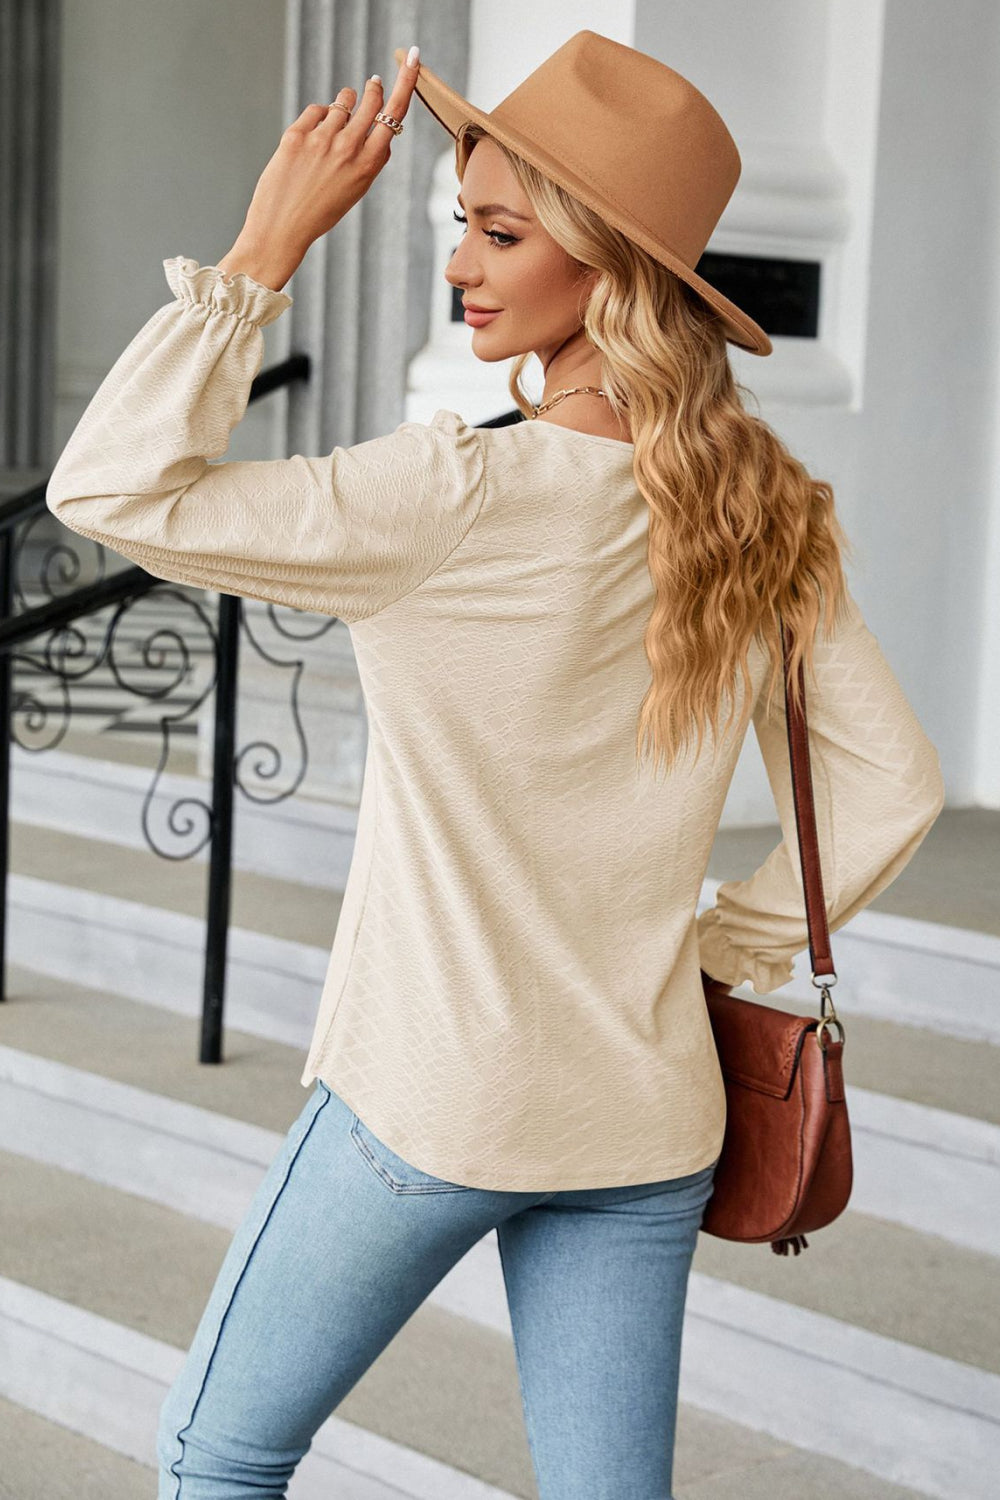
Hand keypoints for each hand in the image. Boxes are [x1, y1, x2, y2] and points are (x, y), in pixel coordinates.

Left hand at [219, 47, 419, 289]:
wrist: (282, 229)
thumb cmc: (321, 212)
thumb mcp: (356, 190)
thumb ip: (372, 160)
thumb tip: (385, 130)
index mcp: (369, 164)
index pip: (394, 115)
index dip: (406, 82)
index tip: (413, 57)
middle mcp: (348, 148)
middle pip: (371, 99)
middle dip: (374, 88)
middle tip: (374, 83)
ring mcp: (322, 139)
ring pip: (343, 100)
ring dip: (344, 104)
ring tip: (335, 125)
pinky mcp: (297, 134)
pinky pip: (316, 110)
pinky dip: (317, 119)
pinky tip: (312, 139)